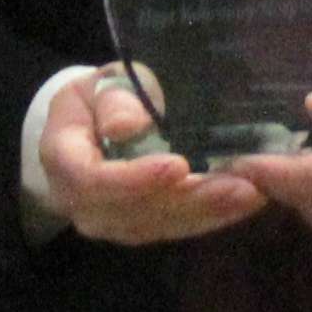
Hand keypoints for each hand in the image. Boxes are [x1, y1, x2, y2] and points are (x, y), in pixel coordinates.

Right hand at [39, 69, 264, 245]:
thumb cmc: (99, 98)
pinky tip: (245, 201)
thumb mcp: (103, 83)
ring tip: (250, 193)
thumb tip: (128, 128)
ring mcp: (110, 221)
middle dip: (187, 200)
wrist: (92, 124)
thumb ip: (115, 101)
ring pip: (158, 225)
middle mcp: (79, 202)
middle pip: (131, 212)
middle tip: (238, 186)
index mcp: (61, 158)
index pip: (91, 180)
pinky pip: (174, 228)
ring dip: (207, 212)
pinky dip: (211, 216)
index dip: (133, 179)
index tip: (178, 166)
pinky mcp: (139, 228)